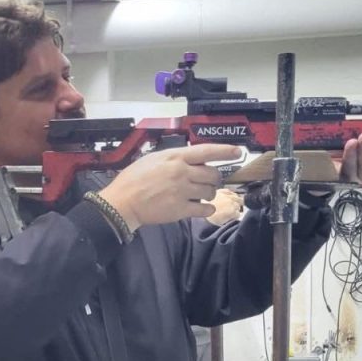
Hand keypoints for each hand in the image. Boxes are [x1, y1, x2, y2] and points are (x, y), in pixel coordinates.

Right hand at [99, 144, 241, 230]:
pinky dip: (207, 209)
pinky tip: (203, 208)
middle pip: (213, 174)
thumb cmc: (133, 179)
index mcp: (175, 157)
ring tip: (201, 195)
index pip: (207, 150)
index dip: (225, 151)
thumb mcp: (153, 159)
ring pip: (210, 191)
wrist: (123, 202)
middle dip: (214, 178)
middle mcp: (182, 172)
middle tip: (209, 182)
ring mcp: (183, 191)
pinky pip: (204, 209)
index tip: (238, 152)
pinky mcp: (181, 209)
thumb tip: (190, 159)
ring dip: (210, 193)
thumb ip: (173, 158)